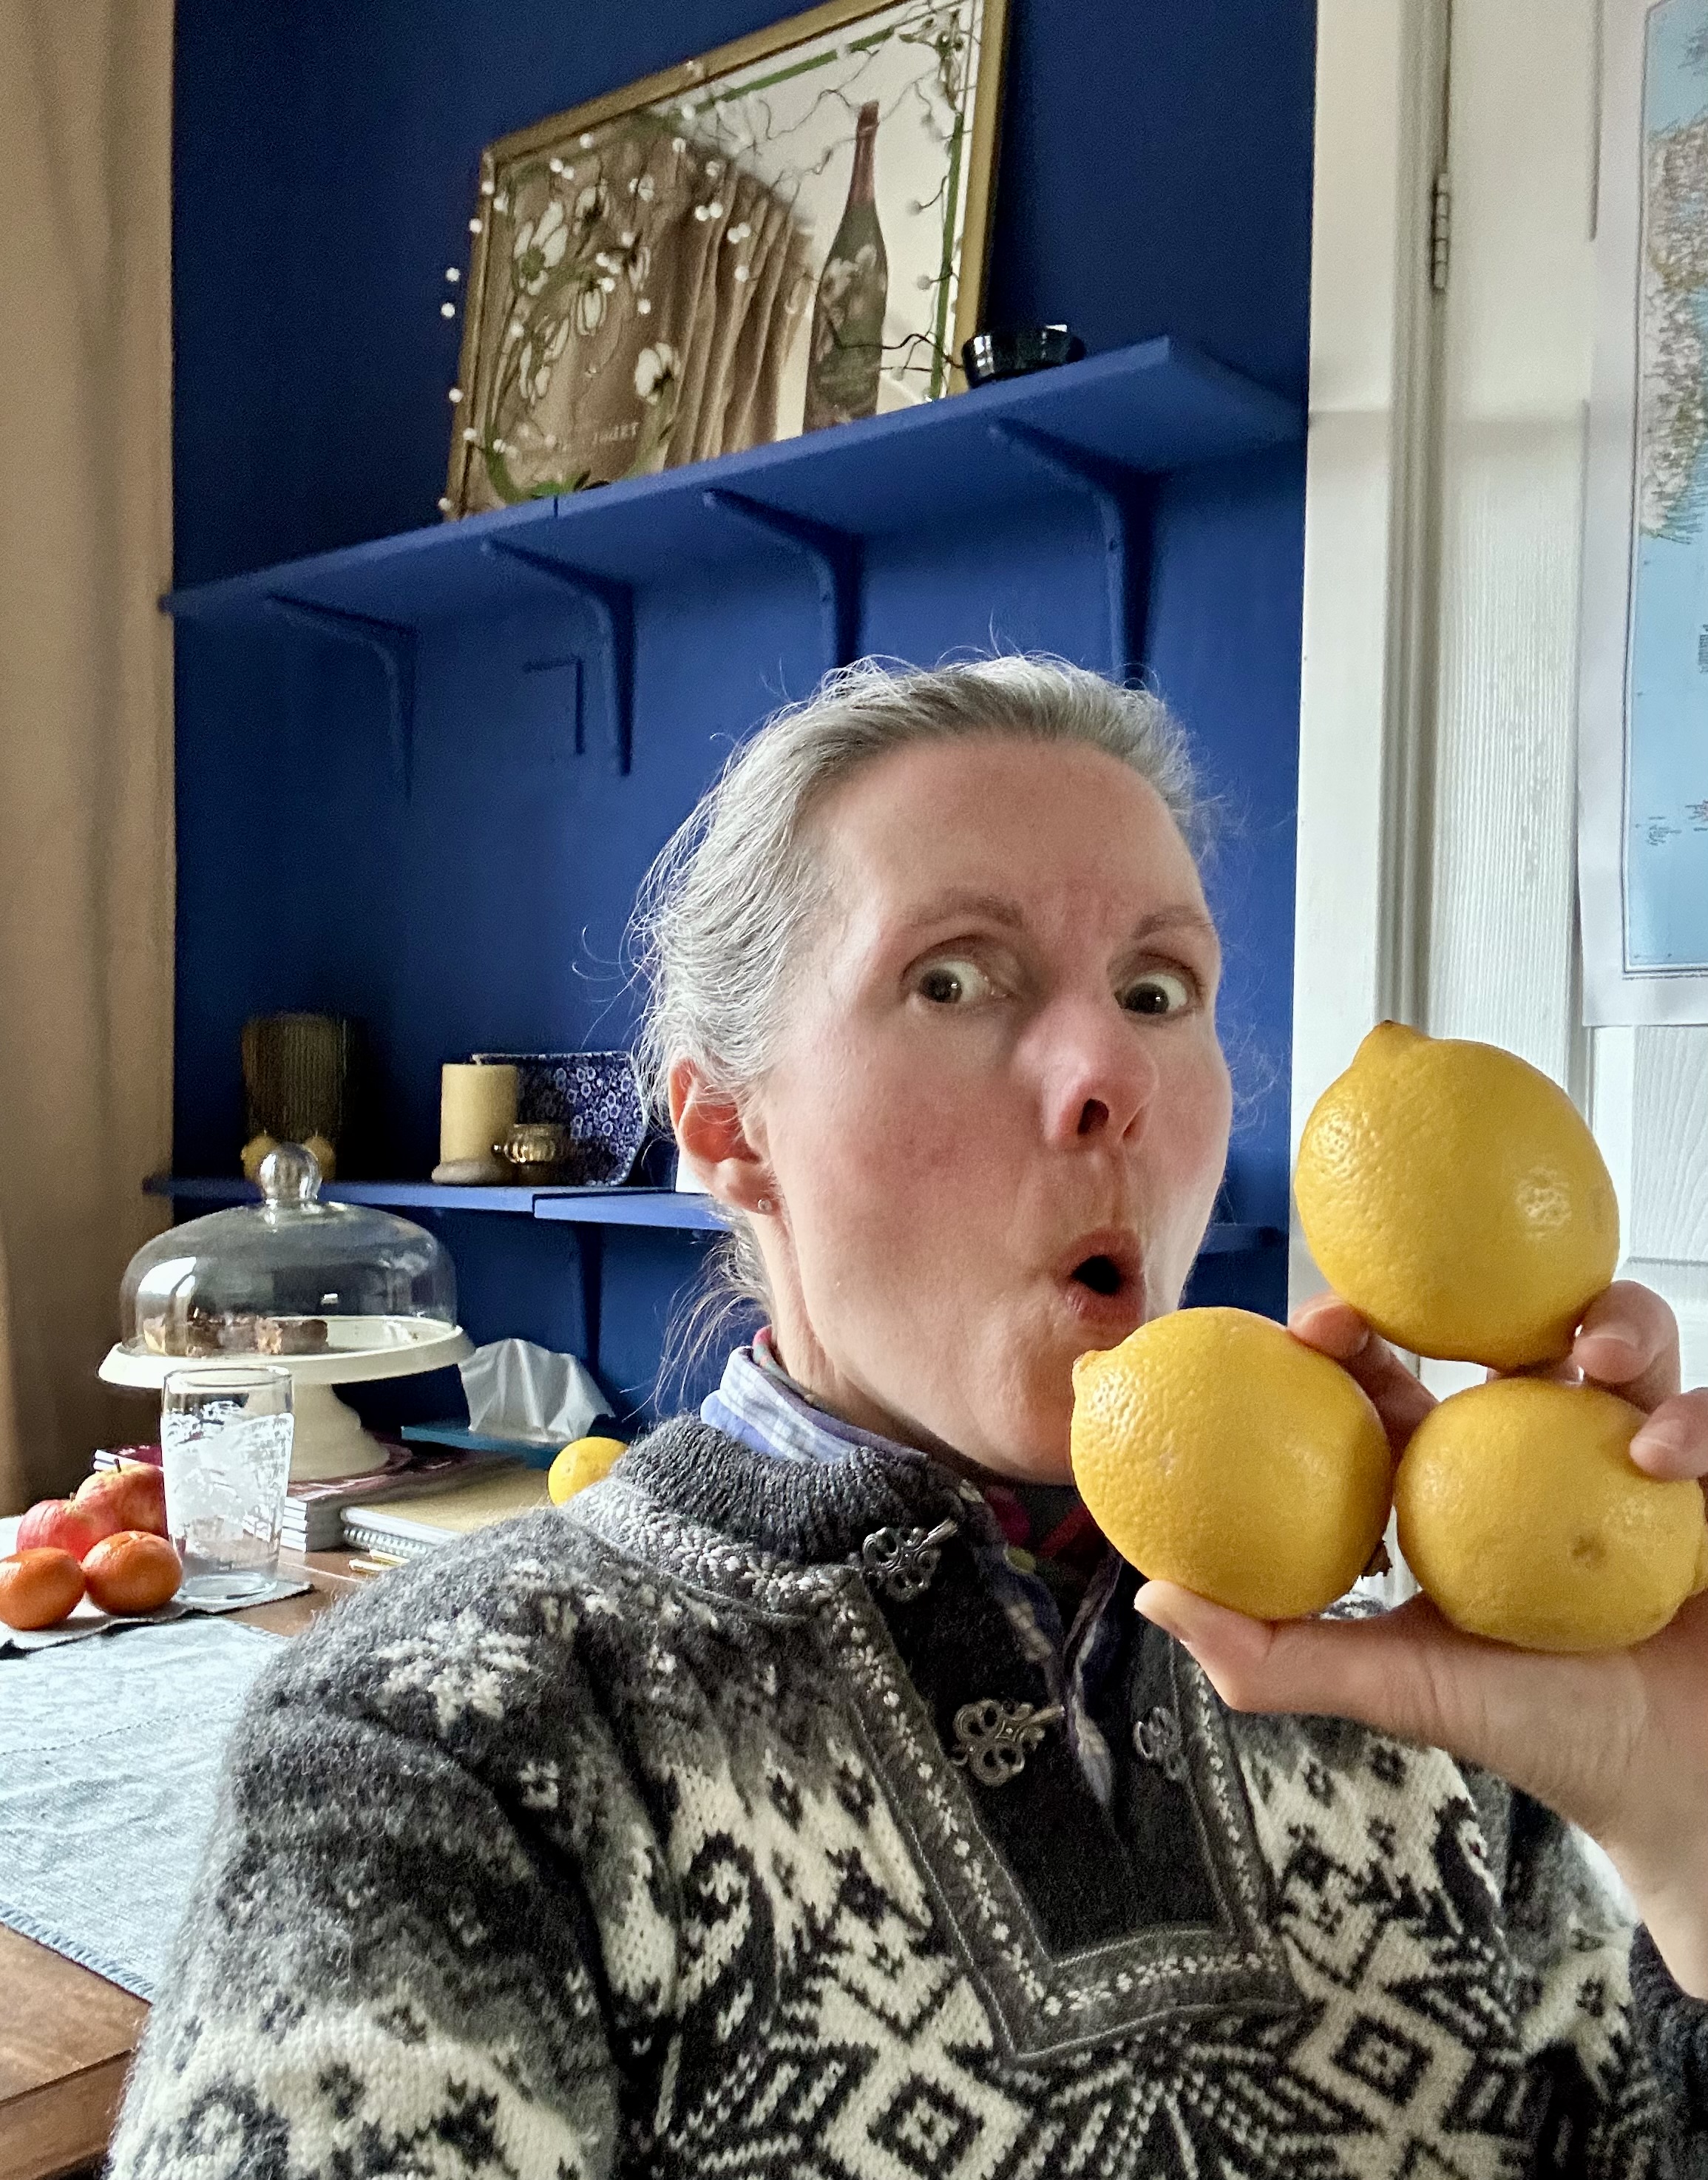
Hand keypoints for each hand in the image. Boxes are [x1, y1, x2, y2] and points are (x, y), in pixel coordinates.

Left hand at [1134, 1282, 1707, 1998]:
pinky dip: (1692, 1423)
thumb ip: (1280, 1653)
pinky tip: (1660, 1456)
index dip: (1349, 1340)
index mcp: (1452, 1477)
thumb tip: (1154, 1595)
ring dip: (1612, 1321)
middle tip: (1433, 1303)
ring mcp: (1627, 1453)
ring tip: (1590, 1351)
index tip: (1315, 1328)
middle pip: (1501, 1326)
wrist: (1679, 1780)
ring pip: (1622, 1341)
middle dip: (1465, 1287)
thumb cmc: (1543, 1731)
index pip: (1391, 1380)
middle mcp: (1537, 1446)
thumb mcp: (1400, 1685)